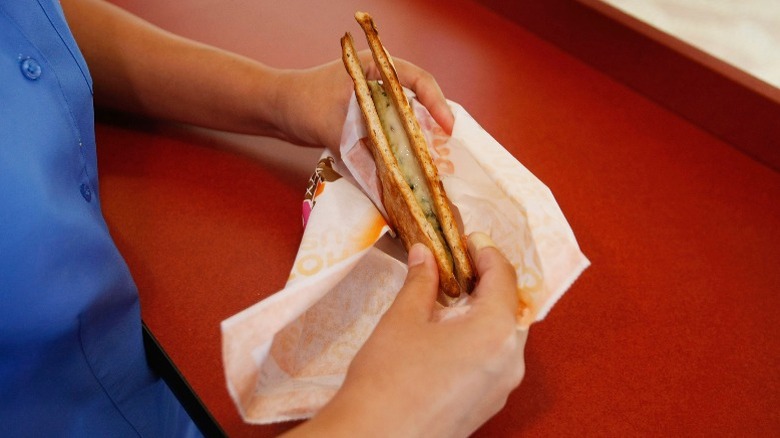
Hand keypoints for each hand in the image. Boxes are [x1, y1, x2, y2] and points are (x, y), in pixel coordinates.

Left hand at [272, 51, 454, 150]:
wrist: (274, 109)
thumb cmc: (300, 104)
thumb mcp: (332, 127)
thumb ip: (358, 152)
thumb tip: (385, 183)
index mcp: (376, 67)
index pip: (418, 80)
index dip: (437, 103)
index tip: (448, 127)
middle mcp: (380, 81)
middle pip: (418, 101)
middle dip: (433, 127)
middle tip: (447, 153)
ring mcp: (374, 99)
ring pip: (406, 119)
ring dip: (418, 140)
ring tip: (433, 164)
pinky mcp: (367, 118)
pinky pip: (392, 132)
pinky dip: (400, 148)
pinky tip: (408, 167)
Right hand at [288, 232, 526, 436]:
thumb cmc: (388, 376)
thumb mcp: (404, 318)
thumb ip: (423, 281)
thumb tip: (426, 254)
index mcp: (496, 331)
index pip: (504, 277)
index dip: (486, 253)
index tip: (468, 241)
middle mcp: (511, 360)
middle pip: (510, 307)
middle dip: (487, 283)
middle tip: (458, 266)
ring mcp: (502, 387)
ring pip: (503, 336)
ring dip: (483, 313)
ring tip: (450, 300)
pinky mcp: (488, 405)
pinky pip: (495, 361)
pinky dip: (480, 340)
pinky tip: (450, 336)